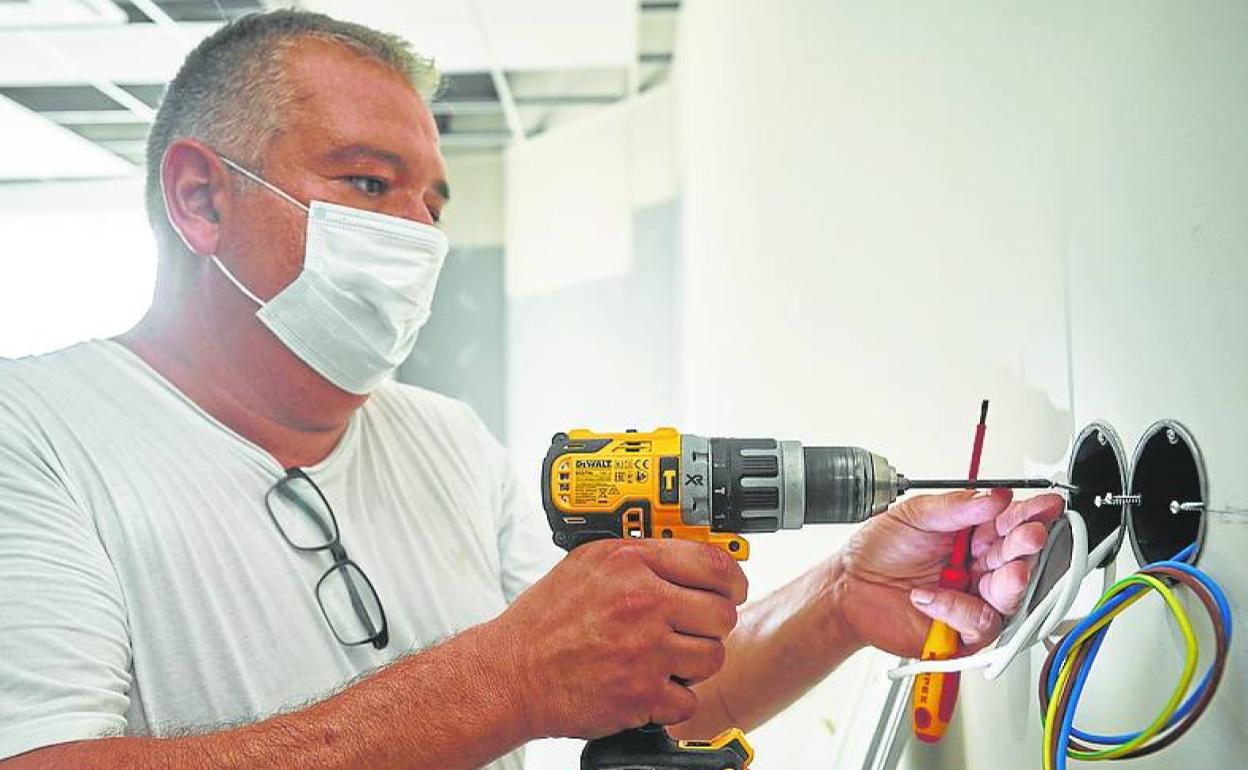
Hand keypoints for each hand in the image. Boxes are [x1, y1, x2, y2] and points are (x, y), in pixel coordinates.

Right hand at [494, 539, 747, 738]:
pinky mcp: (642, 695)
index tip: (733, 588)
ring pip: (712, 658)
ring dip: (694, 662)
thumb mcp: (588, 562)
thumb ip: (639, 554)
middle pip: (722, 614)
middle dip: (712, 624)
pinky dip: (672, 699)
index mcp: (630, 563)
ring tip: (665, 657)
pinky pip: (688, 700)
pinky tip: (648, 684)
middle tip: (692, 627)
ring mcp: (645, 651)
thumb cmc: (546, 620)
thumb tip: (688, 553)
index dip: (734, 579)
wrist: (511, 673)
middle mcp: (642, 603)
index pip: (714, 563)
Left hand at [831, 488, 1062, 656]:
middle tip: (1031, 535)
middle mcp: (978, 568)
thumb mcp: (912, 515)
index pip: (1012, 525)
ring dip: (1012, 580)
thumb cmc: (877, 551)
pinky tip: (931, 596)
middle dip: (1029, 547)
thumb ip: (954, 507)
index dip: (1031, 516)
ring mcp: (973, 600)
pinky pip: (980, 623)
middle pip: (1020, 559)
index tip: (1045, 507)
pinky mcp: (962, 631)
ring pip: (1011, 596)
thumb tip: (994, 498)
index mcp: (972, 537)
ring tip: (1008, 570)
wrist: (847, 588)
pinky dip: (958, 609)